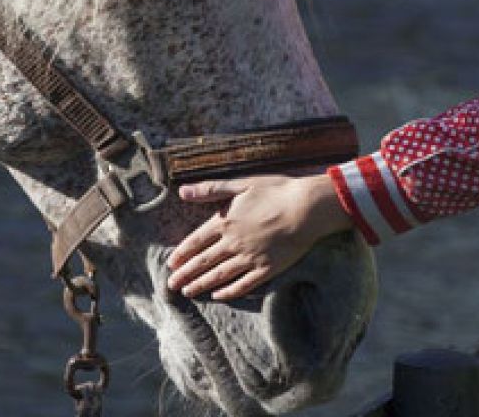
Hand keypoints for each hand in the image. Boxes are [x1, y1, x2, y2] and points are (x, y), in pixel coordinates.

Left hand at [165, 172, 350, 300]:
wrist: (307, 208)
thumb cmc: (276, 191)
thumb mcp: (241, 183)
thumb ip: (211, 189)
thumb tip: (182, 191)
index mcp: (225, 222)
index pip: (196, 241)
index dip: (182, 254)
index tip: (171, 264)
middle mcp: (233, 243)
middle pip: (203, 262)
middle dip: (185, 275)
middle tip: (171, 285)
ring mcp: (250, 258)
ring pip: (219, 276)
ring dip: (201, 285)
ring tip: (188, 292)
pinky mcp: (267, 269)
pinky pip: (244, 285)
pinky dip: (229, 292)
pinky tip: (219, 296)